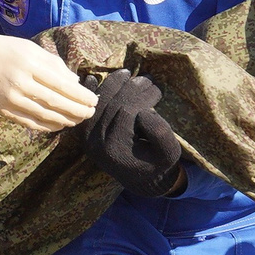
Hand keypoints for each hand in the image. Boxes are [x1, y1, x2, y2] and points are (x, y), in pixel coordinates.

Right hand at [0, 31, 95, 132]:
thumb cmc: (4, 49)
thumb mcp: (30, 49)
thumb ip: (54, 65)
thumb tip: (75, 83)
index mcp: (30, 63)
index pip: (62, 84)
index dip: (80, 96)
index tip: (93, 101)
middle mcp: (21, 82)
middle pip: (56, 102)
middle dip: (77, 110)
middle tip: (90, 114)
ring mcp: (11, 98)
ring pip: (44, 115)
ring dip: (65, 120)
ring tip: (77, 120)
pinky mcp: (3, 110)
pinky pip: (29, 122)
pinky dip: (46, 126)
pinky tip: (58, 125)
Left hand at [80, 73, 184, 197]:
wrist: (142, 179)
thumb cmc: (158, 164)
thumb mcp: (169, 152)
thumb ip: (160, 133)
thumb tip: (143, 113)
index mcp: (116, 149)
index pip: (126, 111)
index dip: (144, 96)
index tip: (158, 90)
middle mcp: (96, 143)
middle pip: (112, 104)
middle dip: (132, 87)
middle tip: (148, 79)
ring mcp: (87, 138)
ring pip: (98, 102)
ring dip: (113, 84)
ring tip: (130, 74)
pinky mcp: (85, 134)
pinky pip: (86, 110)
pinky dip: (89, 94)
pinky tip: (93, 78)